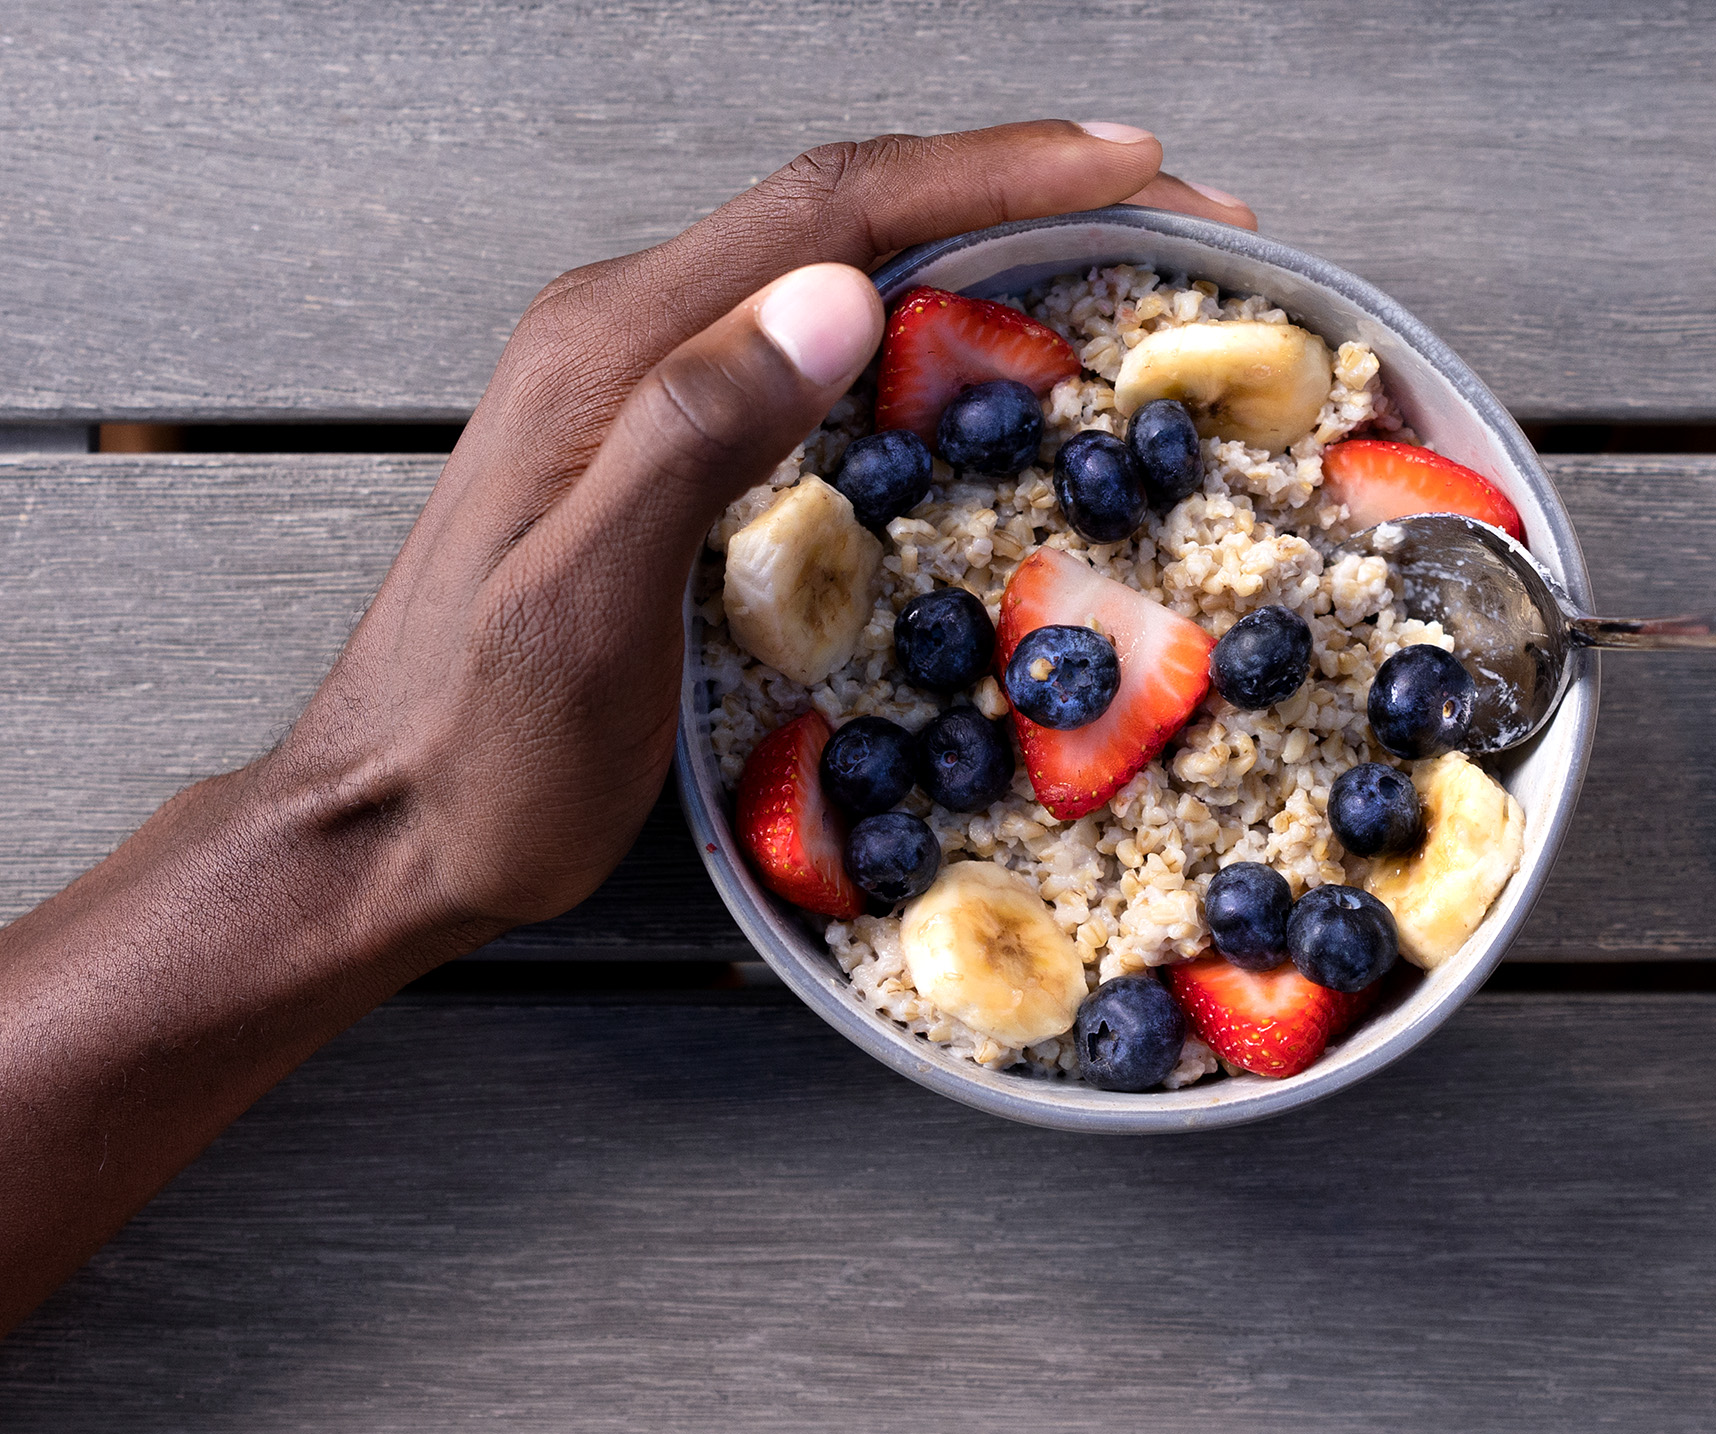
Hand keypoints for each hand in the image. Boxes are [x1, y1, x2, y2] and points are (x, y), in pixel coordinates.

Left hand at [0, 121, 1251, 1332]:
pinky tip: (988, 356)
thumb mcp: (586, 603)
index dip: (995, 171)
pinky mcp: (661, 439)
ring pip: (839, 264)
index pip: (834, 209)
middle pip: (849, 212)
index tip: (1130, 165)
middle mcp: (629, 334)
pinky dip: (928, 317)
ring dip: (984, 240)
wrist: (385, 825)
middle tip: (1169, 211)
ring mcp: (643, 383)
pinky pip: (816, 339)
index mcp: (616, 347)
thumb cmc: (485, 749)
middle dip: (1021, 187)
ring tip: (1113, 261)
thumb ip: (695, 433)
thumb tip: (835, 296)